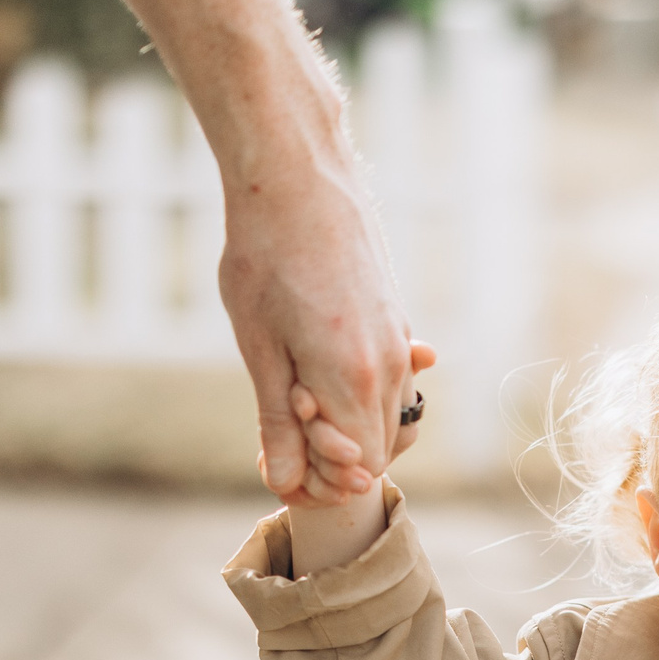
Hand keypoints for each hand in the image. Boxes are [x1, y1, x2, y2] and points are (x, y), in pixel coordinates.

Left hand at [219, 167, 419, 507]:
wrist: (297, 177)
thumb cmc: (264, 256)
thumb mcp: (259, 346)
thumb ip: (277, 421)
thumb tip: (285, 481)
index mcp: (355, 381)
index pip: (359, 470)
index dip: (319, 480)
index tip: (276, 459)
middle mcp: (391, 368)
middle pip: (380, 451)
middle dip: (332, 457)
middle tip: (280, 427)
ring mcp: (400, 343)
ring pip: (390, 418)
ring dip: (349, 425)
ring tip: (298, 393)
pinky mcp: (397, 321)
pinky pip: (394, 381)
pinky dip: (363, 393)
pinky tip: (323, 370)